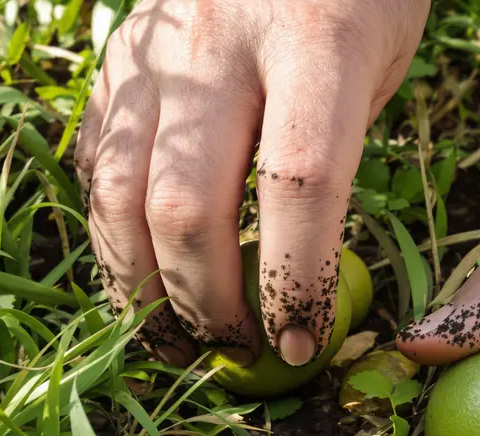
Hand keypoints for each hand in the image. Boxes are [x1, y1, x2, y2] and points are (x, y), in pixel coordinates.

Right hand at [76, 0, 428, 366]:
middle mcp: (218, 45)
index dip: (296, 277)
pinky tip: (139, 268)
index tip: (301, 342)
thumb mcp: (382, 66)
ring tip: (173, 336)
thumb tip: (297, 270)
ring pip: (120, 191)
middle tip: (235, 348)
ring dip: (141, 283)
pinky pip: (98, 158)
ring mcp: (154, 51)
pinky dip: (113, 227)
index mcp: (314, 42)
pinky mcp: (116, 60)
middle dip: (207, 299)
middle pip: (187, 204)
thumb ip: (337, 155)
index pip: (299, 182)